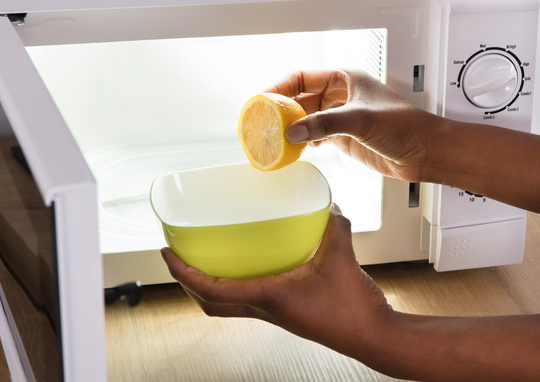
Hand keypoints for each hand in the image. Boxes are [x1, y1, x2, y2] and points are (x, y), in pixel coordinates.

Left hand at [160, 205, 396, 356]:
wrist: (373, 335)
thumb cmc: (354, 308)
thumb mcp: (341, 254)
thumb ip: (332, 224)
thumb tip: (327, 204)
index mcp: (267, 298)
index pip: (209, 289)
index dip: (182, 272)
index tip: (167, 252)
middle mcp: (264, 310)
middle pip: (209, 303)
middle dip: (187, 280)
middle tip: (179, 256)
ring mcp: (274, 315)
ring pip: (226, 305)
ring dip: (208, 286)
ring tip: (205, 259)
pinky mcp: (286, 314)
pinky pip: (248, 301)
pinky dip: (236, 285)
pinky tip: (250, 265)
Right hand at [266, 69, 439, 181]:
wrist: (425, 152)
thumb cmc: (406, 126)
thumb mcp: (360, 120)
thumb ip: (325, 124)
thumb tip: (294, 132)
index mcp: (345, 79)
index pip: (303, 77)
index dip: (281, 86)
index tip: (264, 99)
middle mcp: (341, 96)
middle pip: (302, 98)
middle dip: (283, 110)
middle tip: (263, 122)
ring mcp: (342, 117)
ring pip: (307, 118)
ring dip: (292, 127)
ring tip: (274, 137)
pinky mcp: (344, 137)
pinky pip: (316, 135)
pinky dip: (303, 141)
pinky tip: (295, 148)